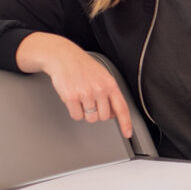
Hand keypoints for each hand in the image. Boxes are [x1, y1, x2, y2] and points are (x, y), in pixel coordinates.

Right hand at [18, 32, 134, 138]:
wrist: (63, 57)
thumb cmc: (83, 67)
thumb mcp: (102, 76)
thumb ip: (110, 94)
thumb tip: (113, 113)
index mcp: (110, 84)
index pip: (122, 108)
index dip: (126, 123)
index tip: (127, 133)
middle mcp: (99, 89)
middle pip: (104, 117)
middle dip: (97, 112)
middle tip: (90, 101)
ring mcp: (85, 94)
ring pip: (90, 118)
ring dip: (85, 112)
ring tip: (81, 97)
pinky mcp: (71, 97)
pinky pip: (76, 116)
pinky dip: (74, 111)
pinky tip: (73, 98)